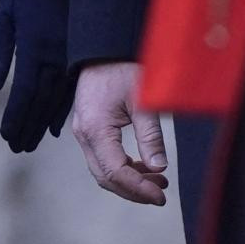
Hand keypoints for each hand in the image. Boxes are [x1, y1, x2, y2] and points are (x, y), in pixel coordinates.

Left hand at [0, 0, 72, 152]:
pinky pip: (71, 89)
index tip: (7, 136)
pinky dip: (63, 110)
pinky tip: (56, 127)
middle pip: (41, 101)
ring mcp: (69, 56)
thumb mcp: (3, 20)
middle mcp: (55, 55)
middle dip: (29, 127)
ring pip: (57, 98)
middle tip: (19, 148)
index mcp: (34, 47)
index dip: (16, 117)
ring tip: (33, 143)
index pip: (24, 92)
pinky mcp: (77, 55)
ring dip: (44, 124)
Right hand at [69, 60, 169, 205]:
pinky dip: (122, 167)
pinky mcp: (88, 128)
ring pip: (103, 170)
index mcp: (95, 129)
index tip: (161, 196)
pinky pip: (103, 158)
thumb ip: (150, 136)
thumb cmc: (123, 67)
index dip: (139, 188)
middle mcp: (84, 135)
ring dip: (129, 181)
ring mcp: (83, 132)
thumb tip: (159, 168)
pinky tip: (144, 167)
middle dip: (133, 190)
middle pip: (106, 177)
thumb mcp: (143, 100)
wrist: (104, 47)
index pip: (116, 172)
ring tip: (158, 182)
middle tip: (161, 194)